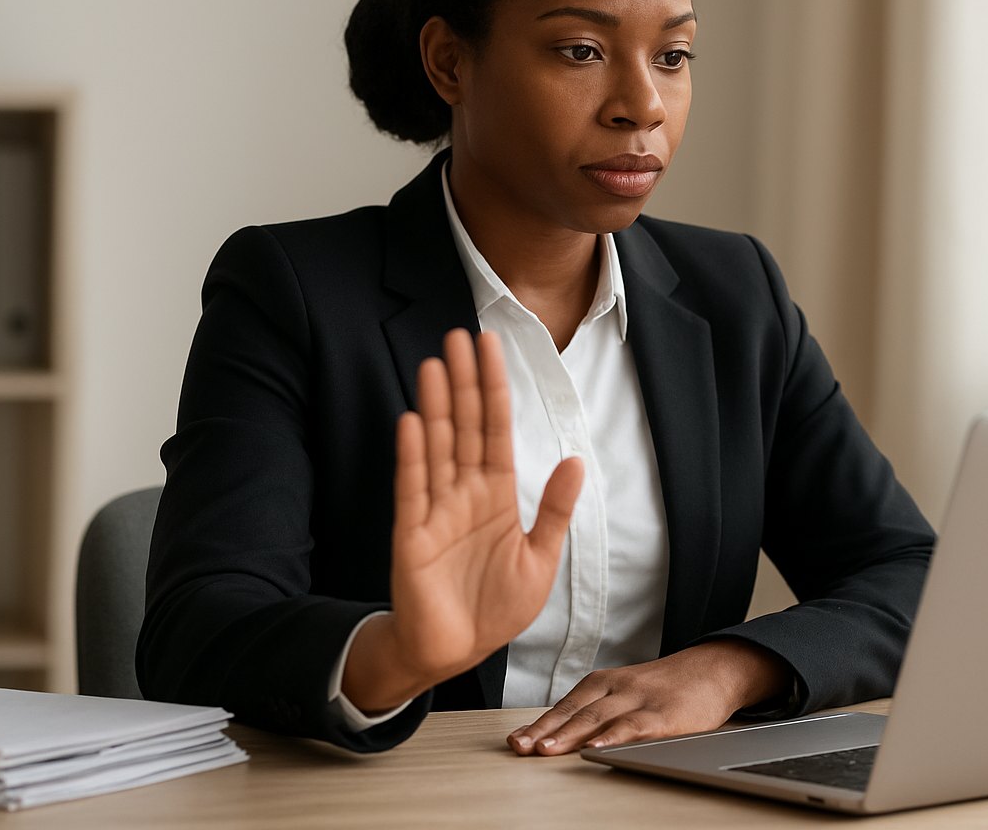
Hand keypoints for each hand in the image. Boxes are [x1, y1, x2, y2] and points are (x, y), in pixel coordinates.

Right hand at [342, 329, 584, 713]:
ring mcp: (436, 510)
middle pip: (465, 427)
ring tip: (435, 364)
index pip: (497, 429)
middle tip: (459, 336)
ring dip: (438, 406)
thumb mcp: (540, 558)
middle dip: (464, 382)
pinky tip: (414, 421)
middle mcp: (465, 494)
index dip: (495, 388)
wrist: (456, 651)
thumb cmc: (495, 607)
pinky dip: (413, 455)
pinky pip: (412, 488)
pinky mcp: (411, 534)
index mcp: (498, 496)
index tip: (492, 346)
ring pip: (438, 446)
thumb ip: (554, 509)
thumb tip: (576, 460)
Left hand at [506, 640, 793, 754]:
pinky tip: (598, 747)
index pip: (564, 706)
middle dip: (544, 730)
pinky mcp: (664, 713)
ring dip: (569, 734)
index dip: (538, 724)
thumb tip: (559, 736)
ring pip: (598, 717)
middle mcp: (616, 687)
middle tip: (519, 746)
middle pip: (574, 711)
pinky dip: (614, 736)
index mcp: (604, 682)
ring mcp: (640, 699)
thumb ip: (597, 711)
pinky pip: (635, 725)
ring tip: (545, 749)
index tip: (514, 740)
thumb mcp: (625, 691)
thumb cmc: (666, 687)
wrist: (714, 669)